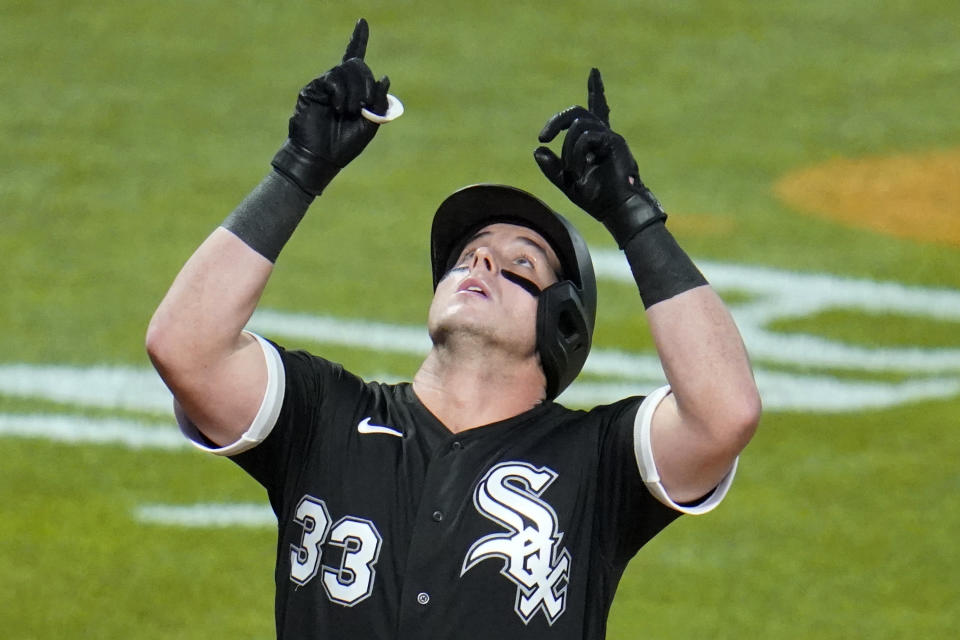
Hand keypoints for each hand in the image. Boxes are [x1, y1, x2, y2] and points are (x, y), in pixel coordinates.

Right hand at [271, 18, 390, 194]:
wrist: (320, 158)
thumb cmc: (344, 145)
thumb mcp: (370, 124)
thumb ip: (380, 102)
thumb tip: (385, 77)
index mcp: (352, 90)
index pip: (355, 59)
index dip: (358, 39)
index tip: (362, 21)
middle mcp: (338, 84)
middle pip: (357, 65)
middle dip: (367, 83)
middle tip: (366, 104)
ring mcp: (324, 85)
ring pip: (347, 71)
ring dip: (355, 92)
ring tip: (349, 111)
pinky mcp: (313, 89)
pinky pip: (332, 79)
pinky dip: (341, 94)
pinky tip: (338, 108)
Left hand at [535, 68, 665, 247]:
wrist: (617, 210)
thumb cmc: (597, 199)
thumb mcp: (566, 182)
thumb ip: (552, 167)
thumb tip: (537, 150)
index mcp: (595, 142)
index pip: (596, 109)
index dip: (596, 90)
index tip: (594, 72)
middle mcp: (604, 135)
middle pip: (577, 112)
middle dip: (556, 121)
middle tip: (543, 136)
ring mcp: (610, 137)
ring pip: (578, 126)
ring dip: (568, 151)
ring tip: (572, 173)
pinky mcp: (613, 142)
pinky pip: (586, 138)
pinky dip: (576, 157)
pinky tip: (578, 174)